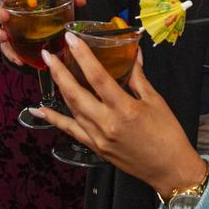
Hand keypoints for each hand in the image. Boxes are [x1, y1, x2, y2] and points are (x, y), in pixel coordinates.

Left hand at [34, 34, 205, 197]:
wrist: (169, 169)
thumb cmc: (168, 135)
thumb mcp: (156, 101)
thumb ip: (139, 77)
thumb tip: (134, 55)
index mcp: (125, 108)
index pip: (98, 77)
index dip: (82, 56)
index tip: (71, 40)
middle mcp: (107, 123)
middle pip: (76, 93)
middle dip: (59, 72)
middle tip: (48, 54)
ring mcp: (98, 137)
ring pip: (71, 109)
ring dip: (59, 88)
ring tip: (51, 70)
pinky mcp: (95, 147)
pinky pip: (70, 130)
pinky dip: (54, 119)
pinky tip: (40, 109)